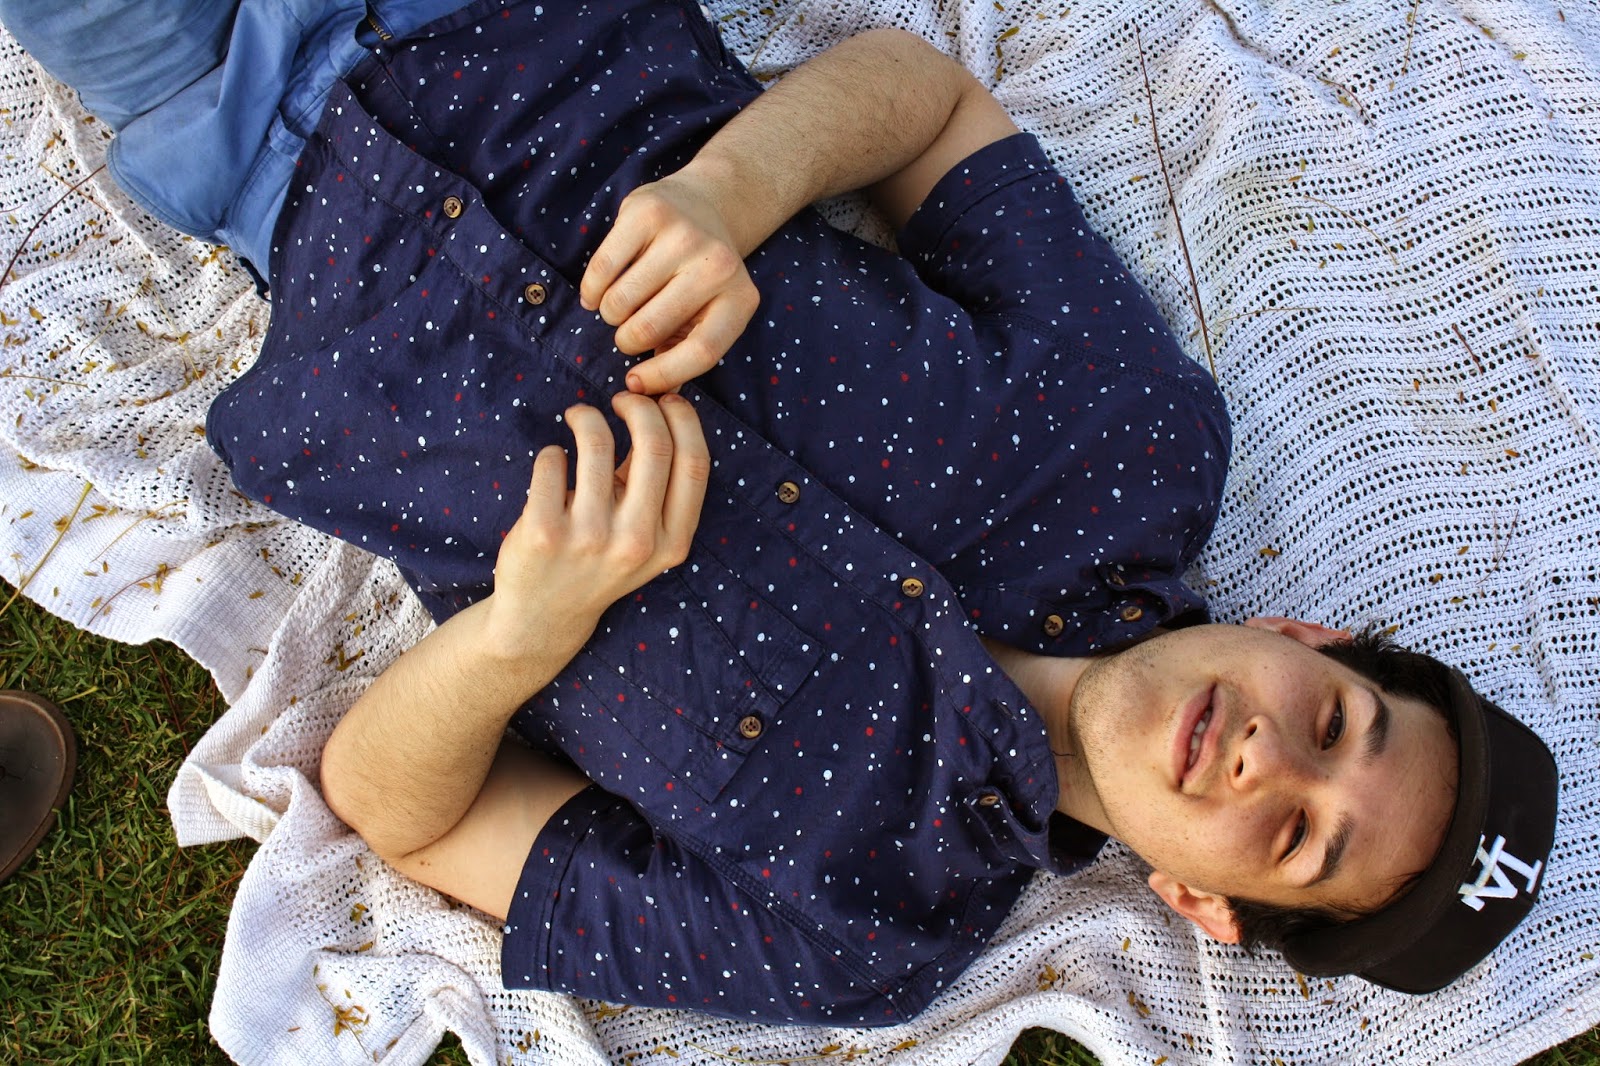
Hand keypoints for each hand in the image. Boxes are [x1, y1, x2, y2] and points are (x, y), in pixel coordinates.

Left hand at [485, 393, 709, 656]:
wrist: (543, 618)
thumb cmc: (600, 561)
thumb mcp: (646, 538)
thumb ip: (657, 483)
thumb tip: (665, 406)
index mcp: (672, 542)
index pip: (694, 463)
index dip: (683, 419)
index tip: (663, 402)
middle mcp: (636, 541)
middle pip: (655, 442)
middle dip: (638, 405)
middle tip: (620, 401)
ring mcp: (589, 538)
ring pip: (597, 441)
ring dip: (586, 416)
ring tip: (578, 418)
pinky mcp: (543, 532)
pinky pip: (552, 460)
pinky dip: (551, 452)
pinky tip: (552, 465)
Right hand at [580, 173, 759, 394]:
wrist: (704, 207)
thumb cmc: (699, 278)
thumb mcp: (707, 316)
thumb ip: (684, 355)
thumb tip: (653, 398)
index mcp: (740, 300)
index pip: (701, 353)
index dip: (662, 376)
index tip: (635, 383)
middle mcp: (718, 266)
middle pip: (650, 329)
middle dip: (626, 341)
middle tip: (627, 333)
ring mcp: (683, 236)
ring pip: (620, 302)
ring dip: (610, 314)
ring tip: (619, 308)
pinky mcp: (648, 212)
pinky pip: (602, 269)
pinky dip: (592, 290)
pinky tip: (598, 292)